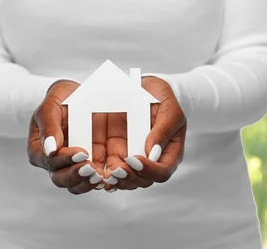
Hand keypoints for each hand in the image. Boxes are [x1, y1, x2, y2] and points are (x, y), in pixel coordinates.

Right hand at [27, 80, 106, 194]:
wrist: (79, 96)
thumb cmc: (61, 99)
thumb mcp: (51, 105)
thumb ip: (48, 125)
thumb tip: (50, 150)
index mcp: (40, 149)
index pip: (50, 161)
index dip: (65, 160)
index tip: (82, 152)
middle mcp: (54, 162)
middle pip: (61, 179)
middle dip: (77, 176)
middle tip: (92, 169)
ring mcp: (71, 166)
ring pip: (76, 185)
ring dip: (88, 183)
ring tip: (101, 176)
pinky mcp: (89, 166)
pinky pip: (92, 180)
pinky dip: (100, 182)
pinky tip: (109, 177)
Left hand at [103, 76, 186, 190]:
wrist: (140, 86)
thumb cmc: (160, 97)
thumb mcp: (169, 107)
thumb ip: (164, 129)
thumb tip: (153, 152)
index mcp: (168, 151)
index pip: (162, 171)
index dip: (149, 170)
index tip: (134, 160)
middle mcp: (151, 159)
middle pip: (142, 180)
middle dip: (129, 178)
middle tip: (117, 170)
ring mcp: (132, 158)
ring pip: (126, 179)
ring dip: (116, 180)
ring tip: (106, 174)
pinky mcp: (115, 153)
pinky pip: (110, 170)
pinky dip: (104, 175)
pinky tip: (97, 174)